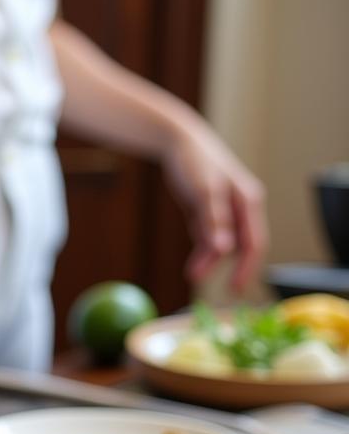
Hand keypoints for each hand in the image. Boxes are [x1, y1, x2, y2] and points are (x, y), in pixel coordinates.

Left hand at [161, 117, 267, 289]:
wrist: (179, 142)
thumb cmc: (195, 163)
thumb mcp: (203, 192)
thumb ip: (213, 221)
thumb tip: (223, 249)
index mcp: (247, 201)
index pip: (253, 242)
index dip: (247, 267)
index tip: (238, 289)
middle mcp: (240, 206)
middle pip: (240, 245)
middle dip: (229, 267)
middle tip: (224, 292)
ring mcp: (225, 209)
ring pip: (222, 243)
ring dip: (209, 260)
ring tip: (192, 275)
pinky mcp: (208, 210)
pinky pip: (209, 236)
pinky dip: (202, 250)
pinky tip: (192, 264)